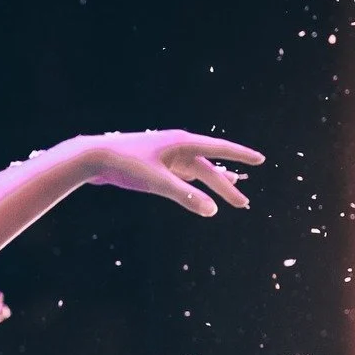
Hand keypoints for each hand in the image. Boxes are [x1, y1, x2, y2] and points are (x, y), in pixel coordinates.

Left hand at [68, 130, 263, 215]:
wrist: (94, 158)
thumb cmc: (126, 165)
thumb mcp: (157, 182)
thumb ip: (185, 196)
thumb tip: (212, 210)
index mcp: (182, 143)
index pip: (219, 150)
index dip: (240, 155)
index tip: (260, 159)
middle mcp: (177, 147)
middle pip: (208, 169)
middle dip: (226, 186)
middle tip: (242, 204)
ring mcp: (167, 156)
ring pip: (196, 172)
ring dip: (213, 184)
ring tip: (232, 193)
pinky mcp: (156, 165)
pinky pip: (182, 176)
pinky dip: (194, 185)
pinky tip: (200, 189)